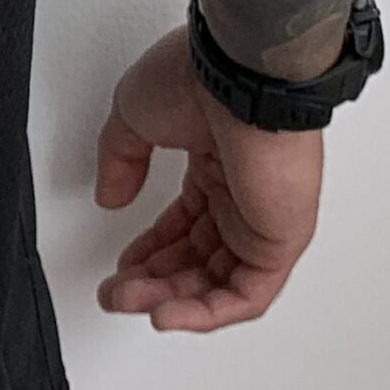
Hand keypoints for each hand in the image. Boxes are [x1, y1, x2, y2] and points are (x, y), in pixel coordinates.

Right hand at [93, 26, 322, 331]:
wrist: (238, 74)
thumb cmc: (199, 78)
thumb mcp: (133, 115)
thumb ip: (119, 160)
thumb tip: (110, 197)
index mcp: (216, 162)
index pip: (186, 222)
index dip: (151, 249)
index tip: (123, 264)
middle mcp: (242, 193)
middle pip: (198, 257)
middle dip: (153, 281)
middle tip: (118, 293)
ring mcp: (262, 218)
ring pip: (218, 281)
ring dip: (170, 300)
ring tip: (130, 301)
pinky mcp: (279, 241)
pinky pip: (246, 294)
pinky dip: (206, 312)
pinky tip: (168, 314)